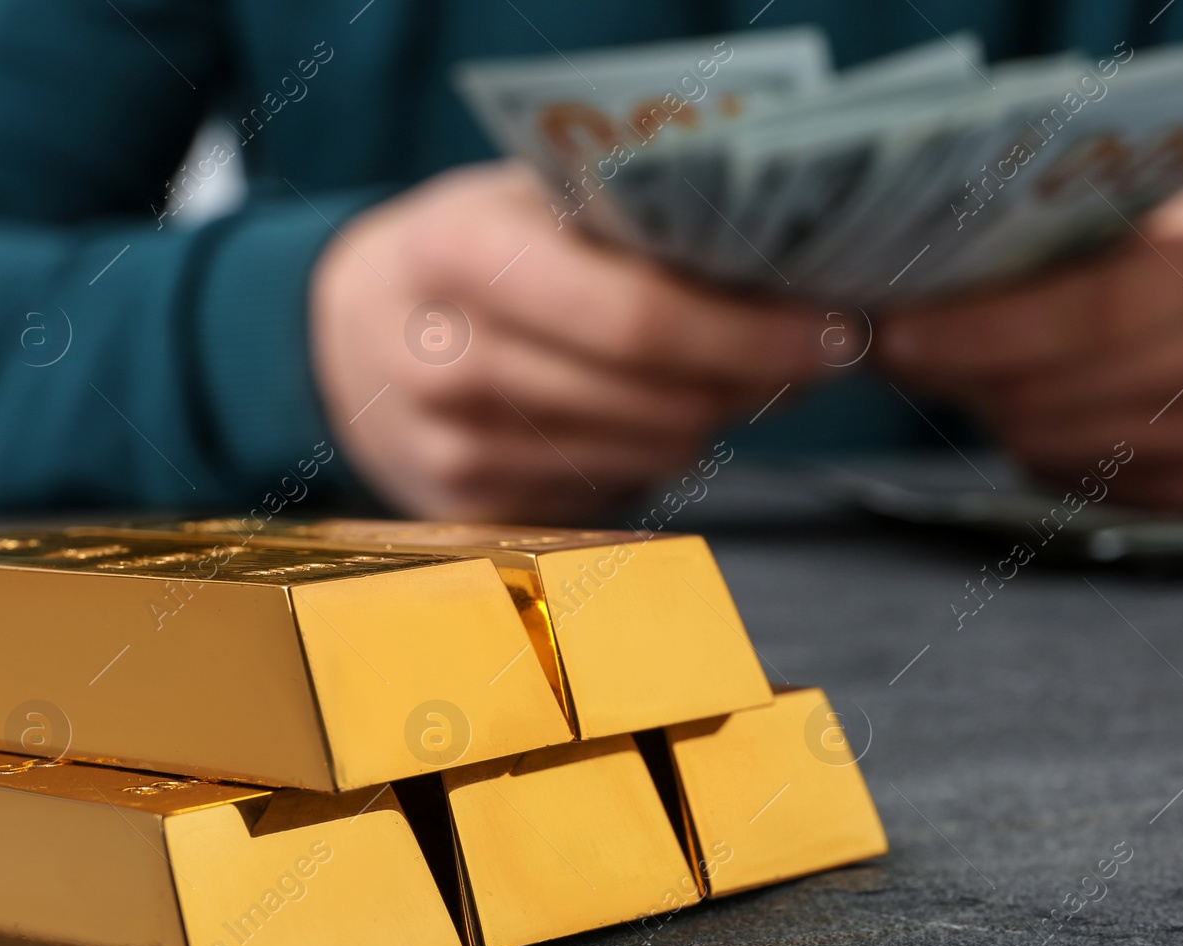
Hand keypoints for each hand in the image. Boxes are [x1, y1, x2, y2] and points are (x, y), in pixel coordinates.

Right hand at [310, 161, 828, 520]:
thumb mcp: (526, 197)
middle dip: (757, 377)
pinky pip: (619, 490)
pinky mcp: (472, 511)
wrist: (348, 335)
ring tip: (731, 368)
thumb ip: (632, 221)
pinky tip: (652, 408)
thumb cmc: (464, 250)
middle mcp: (449, 362)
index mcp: (462, 256)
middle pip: (660, 399)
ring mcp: (455, 450)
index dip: (752, 332)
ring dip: (715, 413)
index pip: (639, 319)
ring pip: (654, 453)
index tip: (835, 328)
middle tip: (812, 351)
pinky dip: (659, 450)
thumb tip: (781, 269)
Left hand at [879, 168, 1182, 511]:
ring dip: (985, 408)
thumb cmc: (1180, 222)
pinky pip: (1080, 482)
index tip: (892, 331)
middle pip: (1058, 390)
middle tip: (890, 352)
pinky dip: (1031, 445)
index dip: (980, 329)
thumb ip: (1042, 224)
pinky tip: (1018, 403)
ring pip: (1054, 443)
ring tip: (947, 367)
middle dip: (958, 372)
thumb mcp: (1135, 189)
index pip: (1090, 309)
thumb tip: (904, 279)